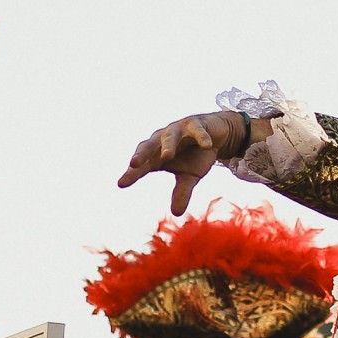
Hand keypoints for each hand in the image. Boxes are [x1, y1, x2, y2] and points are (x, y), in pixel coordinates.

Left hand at [116, 111, 243, 215]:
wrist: (216, 134)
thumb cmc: (196, 155)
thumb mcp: (189, 176)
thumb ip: (181, 192)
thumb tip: (176, 213)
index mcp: (157, 154)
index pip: (142, 165)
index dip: (132, 174)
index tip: (121, 184)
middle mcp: (163, 140)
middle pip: (149, 146)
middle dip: (141, 154)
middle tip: (133, 164)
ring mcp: (180, 130)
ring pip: (170, 136)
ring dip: (168, 145)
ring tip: (167, 157)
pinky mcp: (197, 124)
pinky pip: (197, 130)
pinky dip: (201, 137)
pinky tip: (206, 145)